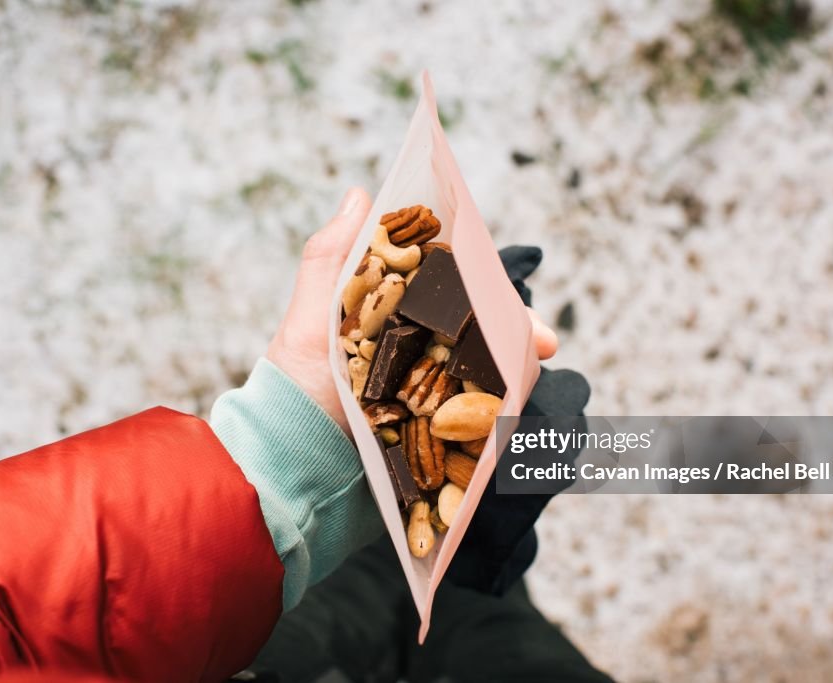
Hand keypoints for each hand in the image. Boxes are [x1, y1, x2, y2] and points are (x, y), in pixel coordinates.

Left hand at [267, 188, 558, 432]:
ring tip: (534, 376)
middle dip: (516, 332)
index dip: (485, 286)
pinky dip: (498, 414)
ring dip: (516, 371)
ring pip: (486, 374)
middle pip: (478, 332)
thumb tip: (361, 195)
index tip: (508, 290)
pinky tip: (514, 412)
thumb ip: (330, 259)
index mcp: (393, 316)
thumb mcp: (309, 319)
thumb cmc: (294, 386)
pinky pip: (476, 421)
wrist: (288, 462)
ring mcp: (428, 395)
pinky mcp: (434, 436)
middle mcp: (416, 351)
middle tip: (544, 342)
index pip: (450, 290)